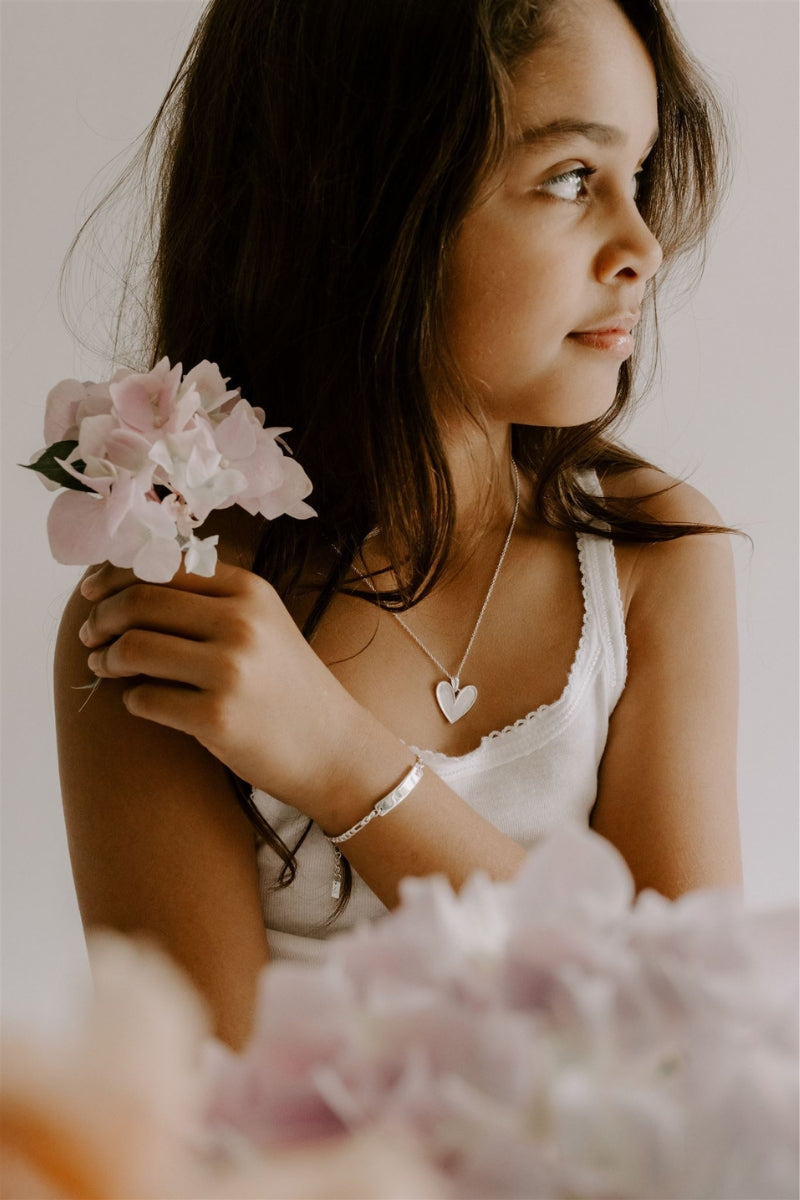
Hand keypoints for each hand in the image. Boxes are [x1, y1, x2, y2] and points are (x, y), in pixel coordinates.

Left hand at [78, 561, 376, 816]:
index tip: (91, 592)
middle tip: (90, 635)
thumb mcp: (263, 624)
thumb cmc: (287, 686)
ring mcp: (230, 671)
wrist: (333, 748)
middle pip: (140, 602)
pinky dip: (131, 699)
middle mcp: (241, 623)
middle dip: (101, 618)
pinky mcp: (216, 718)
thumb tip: (125, 581)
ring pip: (133, 648)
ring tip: (103, 667)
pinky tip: (141, 701)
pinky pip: (143, 699)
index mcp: (251, 591)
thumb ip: (209, 598)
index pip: (163, 565)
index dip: (114, 575)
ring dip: (105, 658)